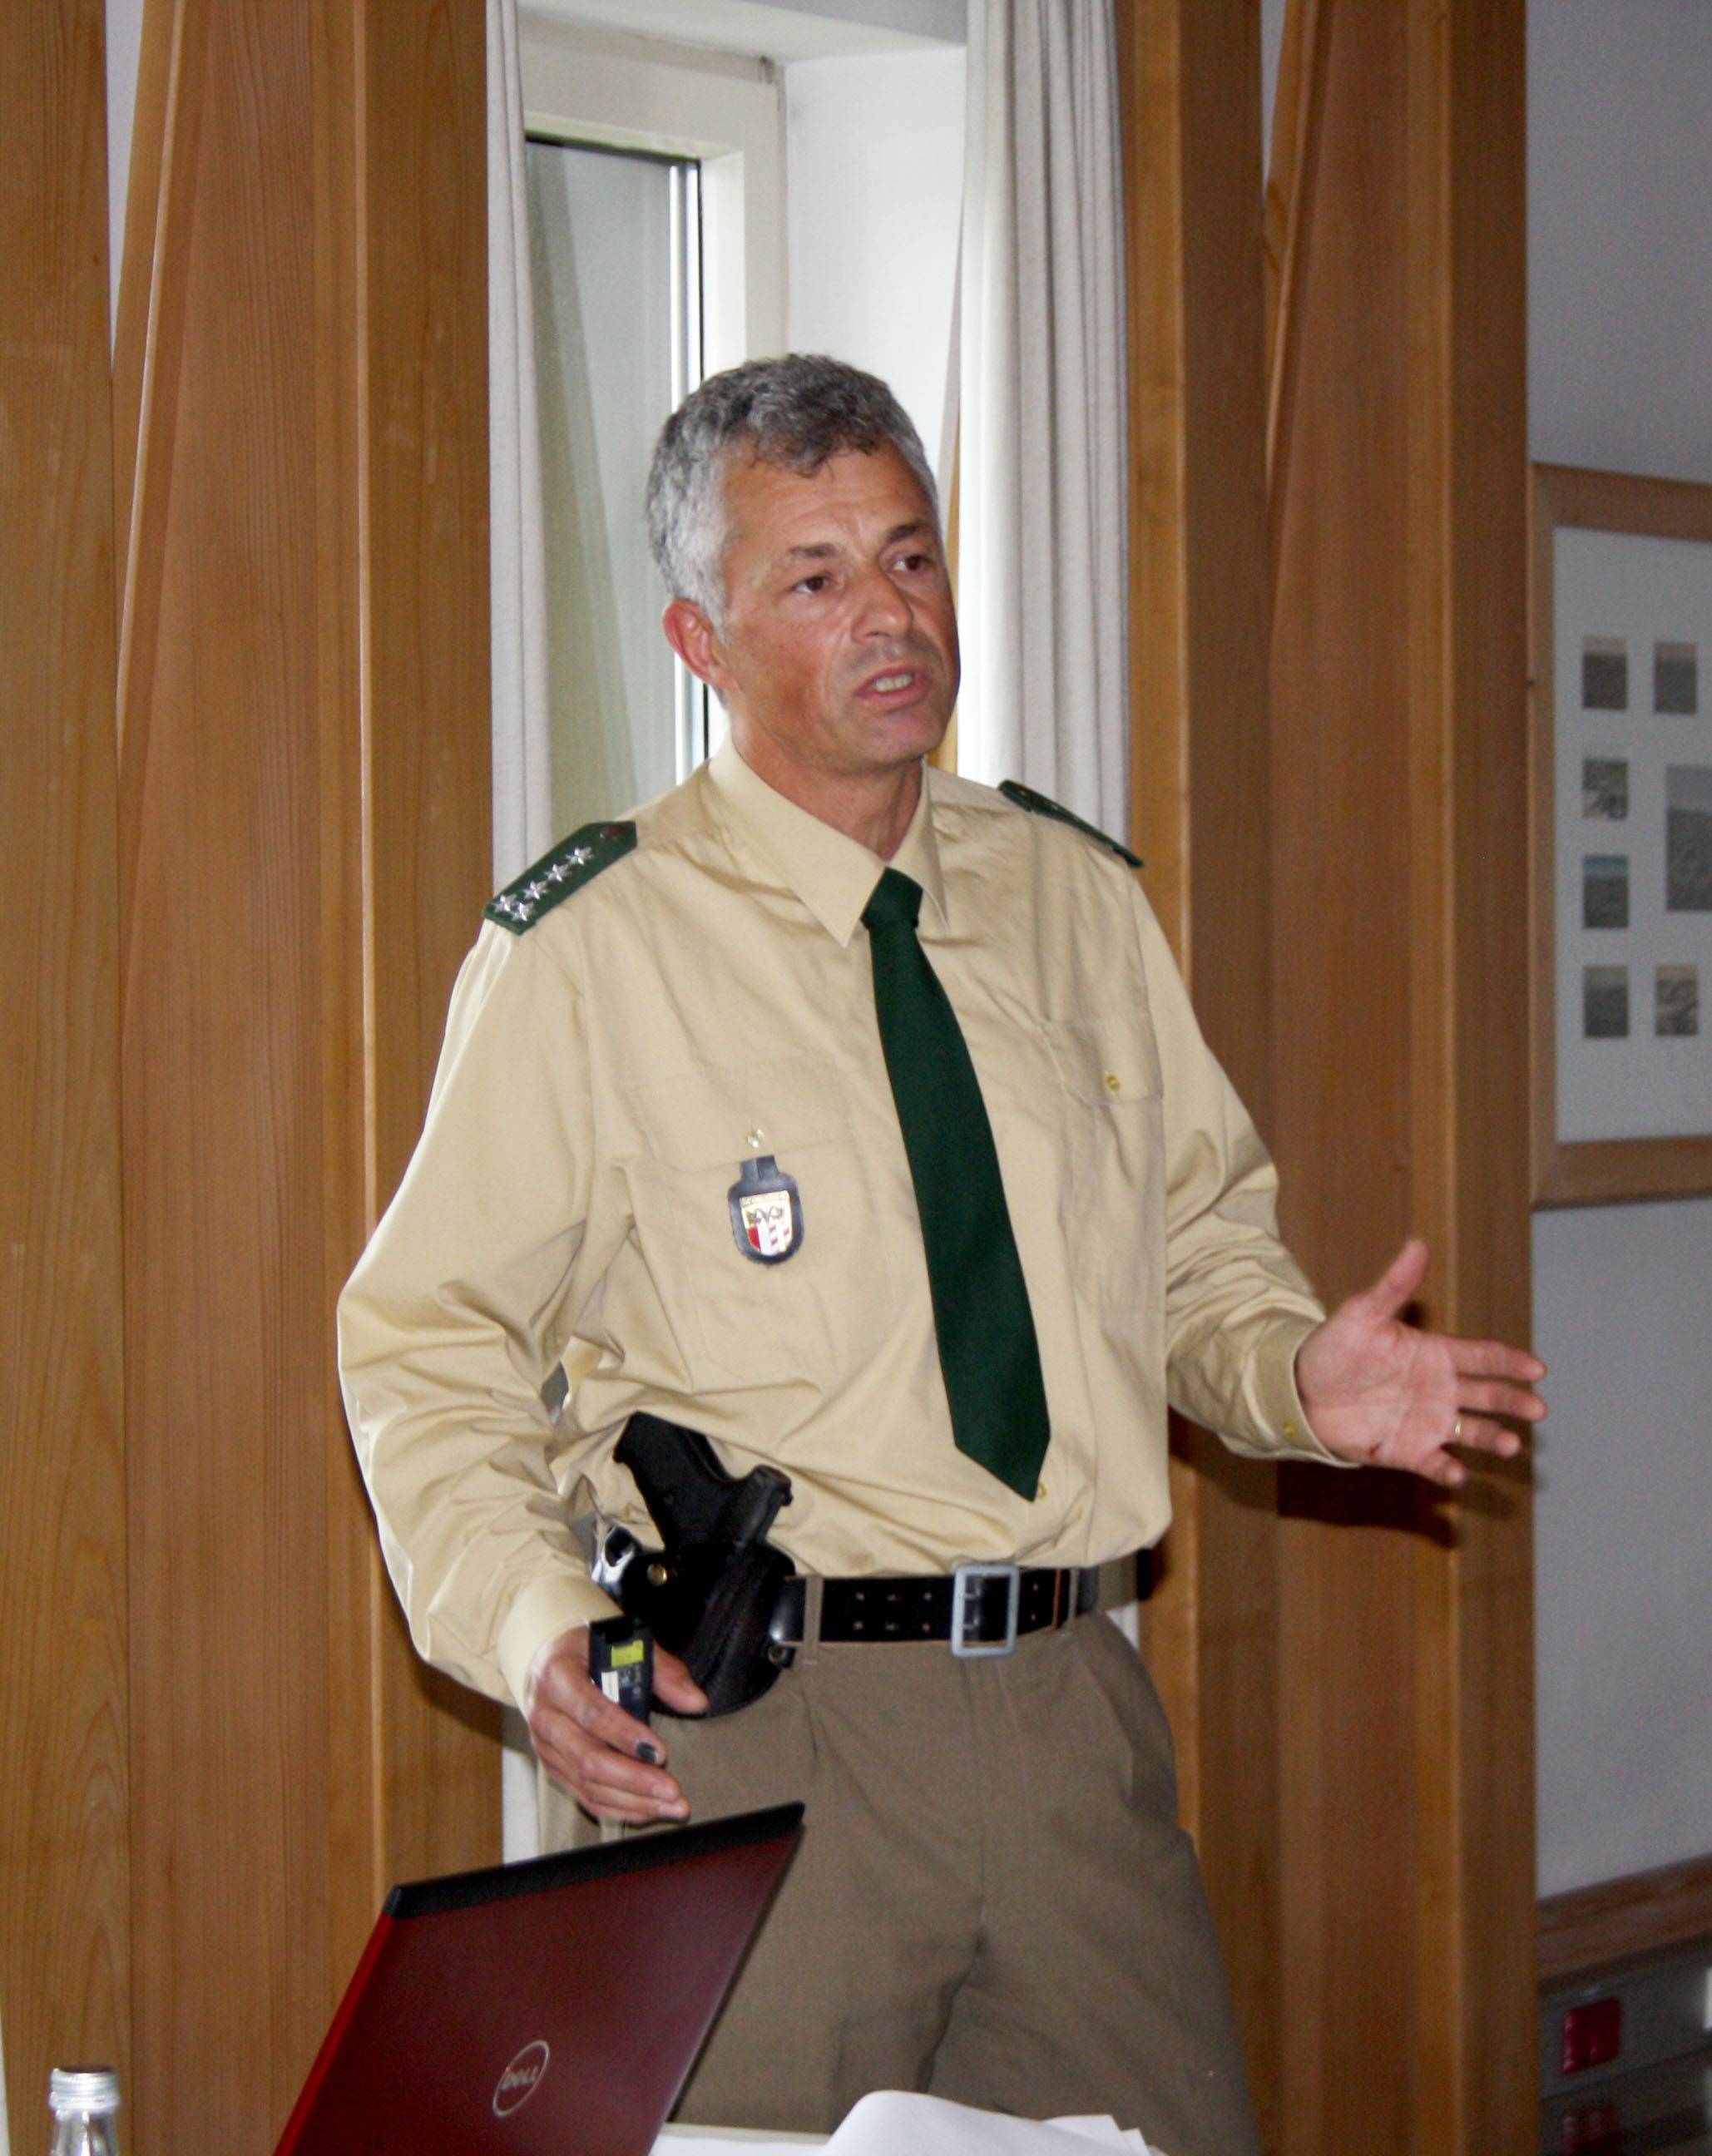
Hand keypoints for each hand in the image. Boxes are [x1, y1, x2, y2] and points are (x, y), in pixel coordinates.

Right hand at [524, 1624, 707, 1825]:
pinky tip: (648, 1810)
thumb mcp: (624, 1644)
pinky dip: (617, 1807)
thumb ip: (663, 1671)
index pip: (592, 1713)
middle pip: (588, 1758)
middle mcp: (545, 1715)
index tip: (661, 1752)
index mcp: (558, 1676)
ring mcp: (545, 1745)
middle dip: (634, 1779)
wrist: (545, 1659)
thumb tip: (697, 1702)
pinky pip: (583, 1794)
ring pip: (587, 1784)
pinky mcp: (551, 1765)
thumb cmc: (589, 1649)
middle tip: (673, 1790)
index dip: (626, 1736)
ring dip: (632, 1801)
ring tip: (672, 1806)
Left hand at [1294, 1237, 1545, 1488]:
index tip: (1536, 1368)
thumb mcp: (1363, 1313)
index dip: (1510, 1362)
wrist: (1300, 1390)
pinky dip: (1447, 1469)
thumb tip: (1418, 1244)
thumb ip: (1394, 1285)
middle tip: (1537, 1408)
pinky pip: (1433, 1462)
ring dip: (1491, 1438)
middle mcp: (1439, 1390)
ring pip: (1471, 1431)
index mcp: (1435, 1355)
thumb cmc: (1335, 1348)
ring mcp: (1426, 1421)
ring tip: (1509, 1445)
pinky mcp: (1406, 1450)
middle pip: (1488, 1395)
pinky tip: (1456, 1472)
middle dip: (1514, 1401)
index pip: (1483, 1356)